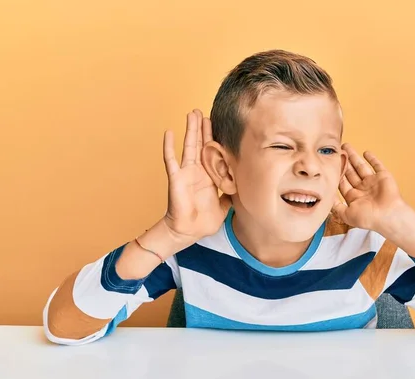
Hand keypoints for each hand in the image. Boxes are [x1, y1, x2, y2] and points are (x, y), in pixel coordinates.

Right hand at [161, 110, 231, 243]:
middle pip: (201, 144)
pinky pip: (171, 160)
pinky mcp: (176, 178)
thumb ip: (232, 196)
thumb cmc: (203, 222)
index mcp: (209, 177)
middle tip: (203, 111)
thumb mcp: (225, 207)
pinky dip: (169, 146)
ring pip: (188, 146)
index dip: (215, 139)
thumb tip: (245, 191)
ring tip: (192, 113)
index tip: (220, 125)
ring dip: (190, 129)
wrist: (188, 232)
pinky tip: (169, 132)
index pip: (213, 153)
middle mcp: (197, 171)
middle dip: (203, 128)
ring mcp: (185, 173)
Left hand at [333, 144, 414, 260]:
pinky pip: (377, 165)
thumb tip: (326, 198)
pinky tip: (365, 152)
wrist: (388, 215)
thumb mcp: (346, 214)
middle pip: (350, 172)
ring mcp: (373, 182)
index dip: (336, 173)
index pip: (342, 183)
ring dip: (354, 157)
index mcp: (354, 197)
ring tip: (346, 146)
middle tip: (336, 151)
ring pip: (360, 166)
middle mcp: (362, 189)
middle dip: (343, 162)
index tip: (329, 164)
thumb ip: (336, 206)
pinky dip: (372, 158)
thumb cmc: (368, 218)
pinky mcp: (383, 176)